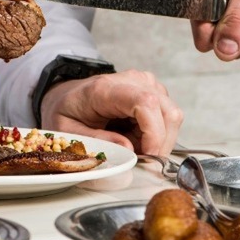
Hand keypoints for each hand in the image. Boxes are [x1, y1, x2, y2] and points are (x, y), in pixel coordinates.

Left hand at [39, 70, 182, 154]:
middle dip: (160, 143)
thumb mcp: (69, 132)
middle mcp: (132, 80)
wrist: (68, 94)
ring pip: (172, 117)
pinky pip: (168, 118)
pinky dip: (157, 134)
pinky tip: (137, 137)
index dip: (154, 133)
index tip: (148, 155)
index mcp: (106, 89)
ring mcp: (146, 83)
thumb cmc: (68, 111)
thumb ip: (97, 141)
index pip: (145, 102)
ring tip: (133, 146)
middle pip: (167, 112)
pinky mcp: (153, 91)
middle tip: (138, 158)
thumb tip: (129, 151)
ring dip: (158, 140)